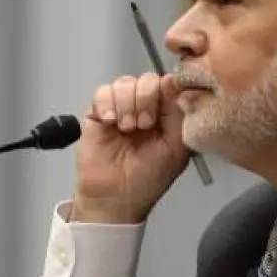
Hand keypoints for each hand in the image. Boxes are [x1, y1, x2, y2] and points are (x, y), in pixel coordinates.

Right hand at [71, 73, 189, 223]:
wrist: (116, 197)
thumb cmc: (150, 177)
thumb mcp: (177, 148)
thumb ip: (179, 115)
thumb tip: (173, 82)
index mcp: (167, 114)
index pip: (170, 84)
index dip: (167, 90)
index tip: (165, 108)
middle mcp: (145, 107)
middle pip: (148, 79)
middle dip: (146, 98)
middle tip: (143, 126)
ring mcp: (121, 108)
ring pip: (124, 82)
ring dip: (127, 103)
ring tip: (127, 128)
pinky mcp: (97, 113)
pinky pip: (102, 92)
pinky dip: (107, 104)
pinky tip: (110, 122)